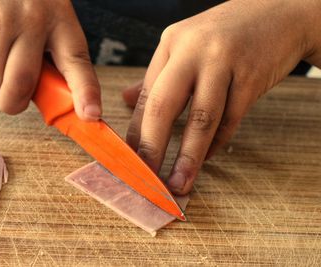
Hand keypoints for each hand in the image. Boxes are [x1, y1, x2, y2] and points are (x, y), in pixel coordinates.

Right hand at [0, 0, 100, 119]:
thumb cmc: (23, 1)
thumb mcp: (48, 19)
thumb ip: (53, 57)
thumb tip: (56, 103)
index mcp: (61, 22)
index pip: (77, 63)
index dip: (85, 93)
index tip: (90, 115)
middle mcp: (33, 21)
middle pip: (22, 85)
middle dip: (14, 103)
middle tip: (12, 99)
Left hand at [123, 0, 319, 194]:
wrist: (279, 13)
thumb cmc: (225, 34)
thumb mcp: (186, 45)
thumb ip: (156, 75)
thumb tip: (126, 99)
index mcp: (172, 43)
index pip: (147, 94)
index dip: (136, 130)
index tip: (130, 159)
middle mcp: (193, 51)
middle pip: (165, 105)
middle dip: (153, 146)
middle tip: (147, 178)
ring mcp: (224, 63)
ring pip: (201, 118)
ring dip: (188, 156)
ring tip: (179, 182)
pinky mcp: (252, 76)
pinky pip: (231, 119)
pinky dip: (217, 143)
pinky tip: (205, 159)